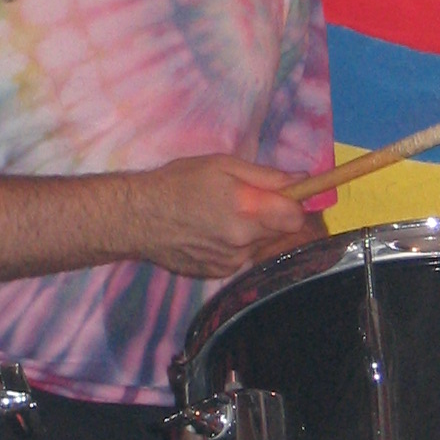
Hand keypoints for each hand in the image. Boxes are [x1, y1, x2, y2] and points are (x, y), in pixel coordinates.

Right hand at [130, 154, 319, 277]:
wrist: (137, 218)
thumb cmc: (178, 182)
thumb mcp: (221, 165)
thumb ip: (266, 176)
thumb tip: (302, 180)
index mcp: (246, 211)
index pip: (296, 218)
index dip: (295, 204)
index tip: (285, 193)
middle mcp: (243, 243)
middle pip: (280, 233)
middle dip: (272, 216)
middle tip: (247, 198)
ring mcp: (231, 263)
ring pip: (259, 246)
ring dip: (252, 230)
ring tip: (223, 213)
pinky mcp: (218, 274)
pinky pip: (240, 257)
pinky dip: (235, 243)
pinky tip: (211, 230)